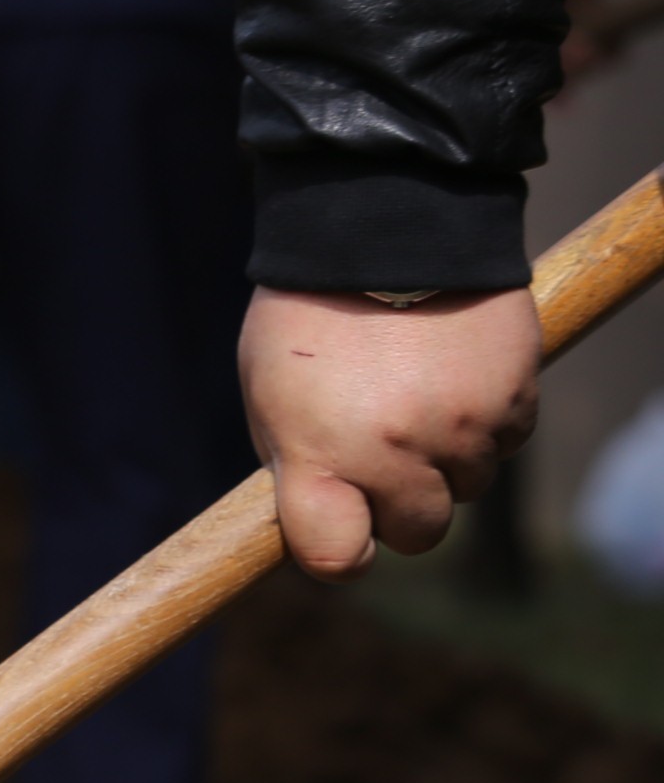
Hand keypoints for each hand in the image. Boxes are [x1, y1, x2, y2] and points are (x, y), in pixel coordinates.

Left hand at [240, 285, 541, 577]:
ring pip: (469, 487)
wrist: (386, 223)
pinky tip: (456, 376)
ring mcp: (460, 424)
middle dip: (401, 505)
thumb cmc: (309, 313)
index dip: (340, 552)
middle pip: (418, 532)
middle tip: (383, 454)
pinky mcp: (514, 394)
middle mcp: (394, 450)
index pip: (337, 559)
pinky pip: (507, 441)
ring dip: (448, 459)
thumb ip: (298, 462)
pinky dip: (487, 421)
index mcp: (320, 456)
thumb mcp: (268, 392)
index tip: (341, 531)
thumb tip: (324, 517)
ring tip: (417, 397)